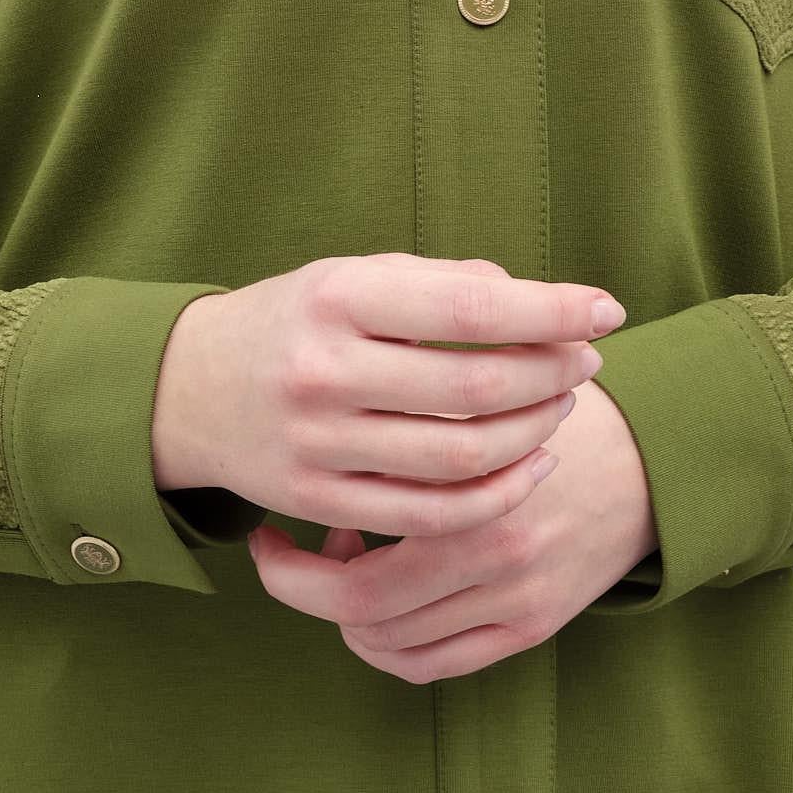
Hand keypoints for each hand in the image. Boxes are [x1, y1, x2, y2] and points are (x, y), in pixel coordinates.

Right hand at [150, 250, 622, 545]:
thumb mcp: (352, 278)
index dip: (552, 310)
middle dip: (553, 375)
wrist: (185, 389)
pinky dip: (493, 495)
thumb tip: (535, 300)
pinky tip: (527, 468)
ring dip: (532, 435)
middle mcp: (323, 369)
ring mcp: (317, 441)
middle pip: (476, 387)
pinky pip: (428, 513)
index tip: (608, 310)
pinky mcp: (315, 498)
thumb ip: (439, 284)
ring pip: (460, 457)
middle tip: (588, 364)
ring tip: (561, 410)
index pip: (471, 306)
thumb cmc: (294, 322)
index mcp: (337, 297)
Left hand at [248, 378, 654, 680]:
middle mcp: (497, 550)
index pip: (350, 550)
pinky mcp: (534, 625)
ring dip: (348, 614)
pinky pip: (434, 664)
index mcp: (474, 484)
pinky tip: (381, 602)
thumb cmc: (548, 404)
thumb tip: (316, 421)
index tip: (263, 527)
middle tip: (280, 554)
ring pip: (390, 643)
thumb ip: (407, 399)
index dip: (289, 557)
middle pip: (361, 608)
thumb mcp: (481, 383)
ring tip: (341, 562)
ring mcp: (517, 596)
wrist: (652, 455)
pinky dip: (390, 646)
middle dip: (303, 589)